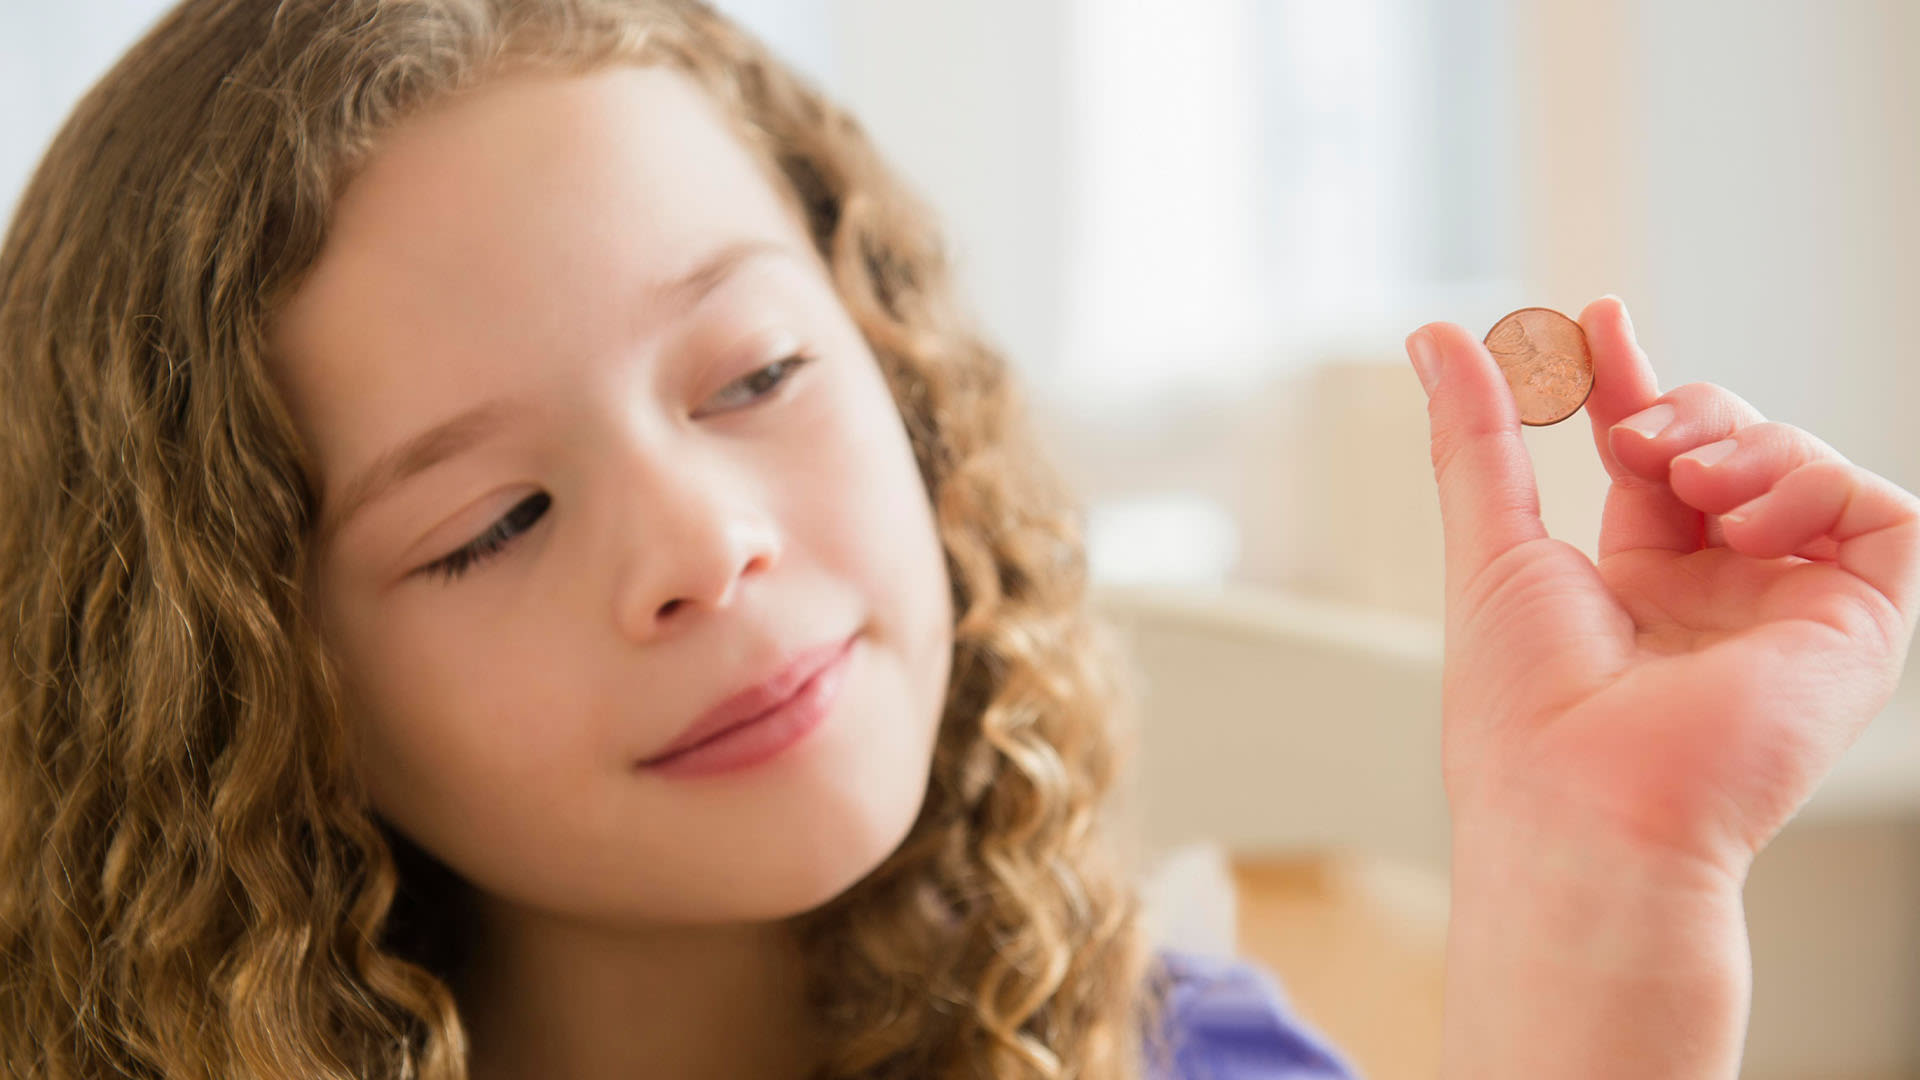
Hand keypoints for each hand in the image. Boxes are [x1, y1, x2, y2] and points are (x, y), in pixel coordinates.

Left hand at [1406, 296, 1919, 882]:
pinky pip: (1883, 514)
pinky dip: (1816, 484)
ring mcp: (1789, 611)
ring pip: (1803, 466)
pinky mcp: (1858, 629)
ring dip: (1741, 443)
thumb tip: (1435, 335)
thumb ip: (1477, 435)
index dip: (1633, 382)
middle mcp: (1719, 596)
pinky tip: (1743, 516)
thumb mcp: (1490, 544)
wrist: (1585, 805)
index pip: (1651, 455)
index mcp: (1636, 585)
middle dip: (1682, 409)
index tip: (1600, 318)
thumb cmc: (1525, 712)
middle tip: (1634, 439)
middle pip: (1729, 445)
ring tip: (1685, 486)